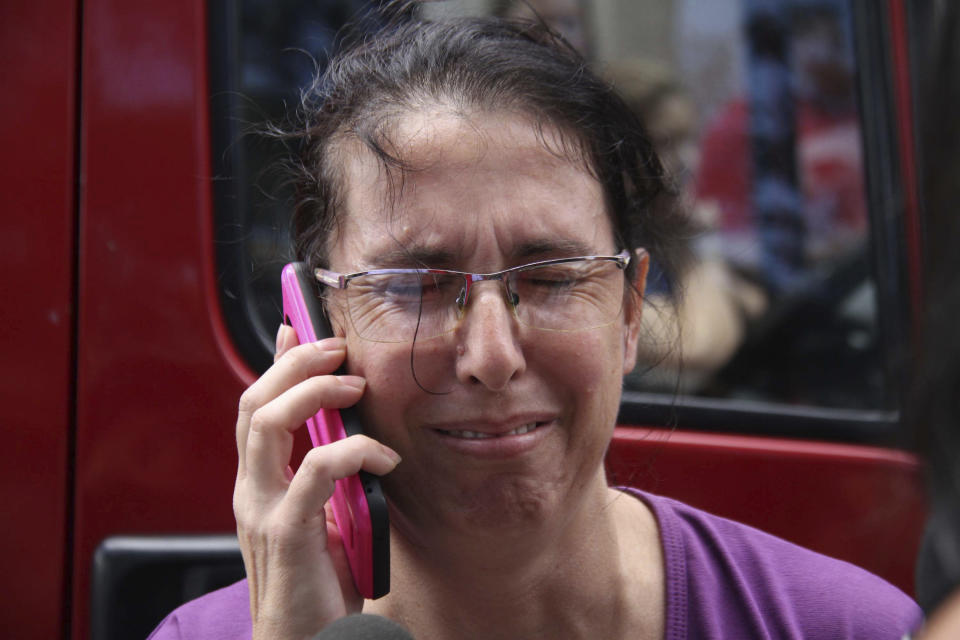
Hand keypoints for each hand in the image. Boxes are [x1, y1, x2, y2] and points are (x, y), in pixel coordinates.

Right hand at [233, 326, 400, 639]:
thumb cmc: (319, 583)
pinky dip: (354, 451)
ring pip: (269, 422)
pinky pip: (316, 468)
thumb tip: (348, 430)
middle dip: (295, 363)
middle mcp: (250, 489)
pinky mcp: (287, 531)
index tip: (297, 327)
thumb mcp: (322, 515)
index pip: (256, 406)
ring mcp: (263, 508)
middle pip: (254, 401)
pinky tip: (385, 459)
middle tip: (336, 347)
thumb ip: (325, 474)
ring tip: (355, 385)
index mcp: (258, 483)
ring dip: (314, 392)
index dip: (275, 362)